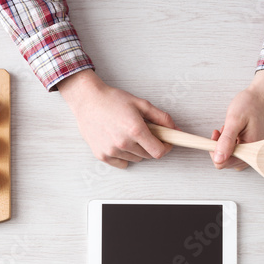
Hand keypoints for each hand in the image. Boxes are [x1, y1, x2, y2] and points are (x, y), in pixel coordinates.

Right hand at [58, 70, 174, 168]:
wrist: (87, 100)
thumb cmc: (112, 100)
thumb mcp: (141, 104)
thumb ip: (161, 117)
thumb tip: (175, 129)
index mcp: (135, 130)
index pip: (158, 152)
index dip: (165, 148)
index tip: (165, 144)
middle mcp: (123, 143)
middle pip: (147, 156)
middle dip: (150, 146)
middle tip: (144, 133)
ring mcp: (111, 151)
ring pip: (135, 159)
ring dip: (136, 150)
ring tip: (128, 134)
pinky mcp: (102, 155)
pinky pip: (121, 164)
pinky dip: (124, 156)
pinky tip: (118, 142)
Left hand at [211, 70, 263, 169]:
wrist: (262, 95)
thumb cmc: (251, 104)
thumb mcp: (234, 120)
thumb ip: (226, 141)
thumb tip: (218, 159)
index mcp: (251, 148)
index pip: (225, 163)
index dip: (215, 152)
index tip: (214, 138)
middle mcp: (254, 153)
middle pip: (228, 162)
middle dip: (220, 148)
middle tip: (219, 132)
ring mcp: (253, 150)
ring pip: (231, 157)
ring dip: (224, 146)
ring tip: (226, 131)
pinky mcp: (252, 146)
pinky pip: (237, 151)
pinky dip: (230, 143)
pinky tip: (231, 132)